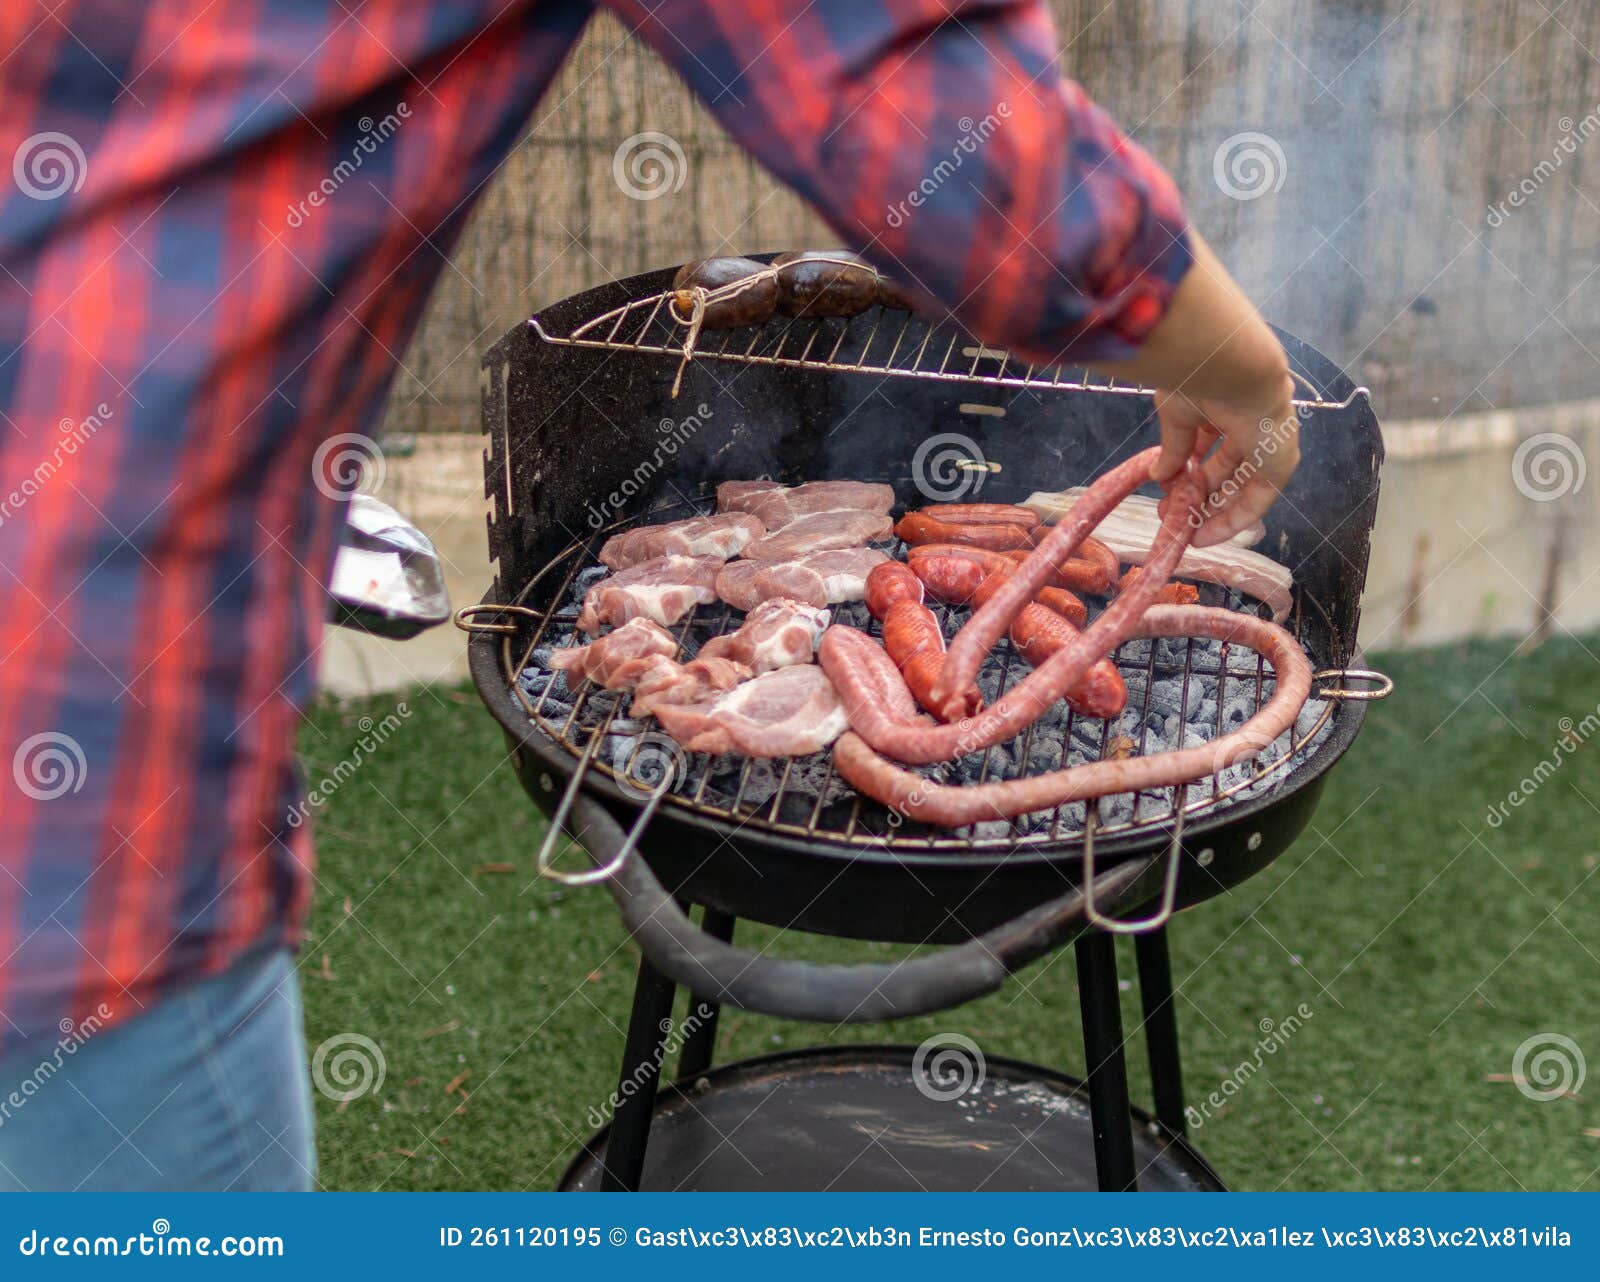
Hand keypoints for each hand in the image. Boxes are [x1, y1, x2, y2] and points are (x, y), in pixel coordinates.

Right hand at [1148, 372, 1298, 546]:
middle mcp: (1252, 426)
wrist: (1232, 367)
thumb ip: (1173, 448)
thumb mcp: (1177, 416)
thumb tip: (1158, 476)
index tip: (1166, 488)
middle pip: (1225, 469)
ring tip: (1184, 532)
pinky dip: (1232, 520)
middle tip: (1170, 513)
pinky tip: (1204, 536)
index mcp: (1228, 406)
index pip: (1209, 443)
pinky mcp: (1279, 465)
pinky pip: (1256, 500)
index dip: (1188, 467)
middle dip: (1197, 493)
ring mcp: (1268, 446)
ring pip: (1240, 487)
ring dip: (1211, 511)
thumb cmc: (1200, 380)